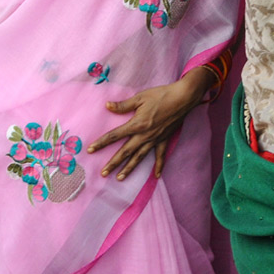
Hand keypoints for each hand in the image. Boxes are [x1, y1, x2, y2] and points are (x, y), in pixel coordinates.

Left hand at [87, 69, 209, 179]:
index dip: (102, 142)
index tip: (90, 150)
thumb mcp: (140, 97)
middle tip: (103, 173)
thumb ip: (123, 105)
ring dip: (129, 168)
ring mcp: (155, 139)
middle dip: (113, 163)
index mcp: (137, 124)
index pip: (115, 135)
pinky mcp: (165, 139)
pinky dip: (159, 166)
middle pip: (125, 151)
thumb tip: (107, 105)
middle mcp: (144, 135)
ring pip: (139, 157)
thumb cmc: (162, 95)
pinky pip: (160, 156)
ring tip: (120, 178)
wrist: (183, 97)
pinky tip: (156, 176)